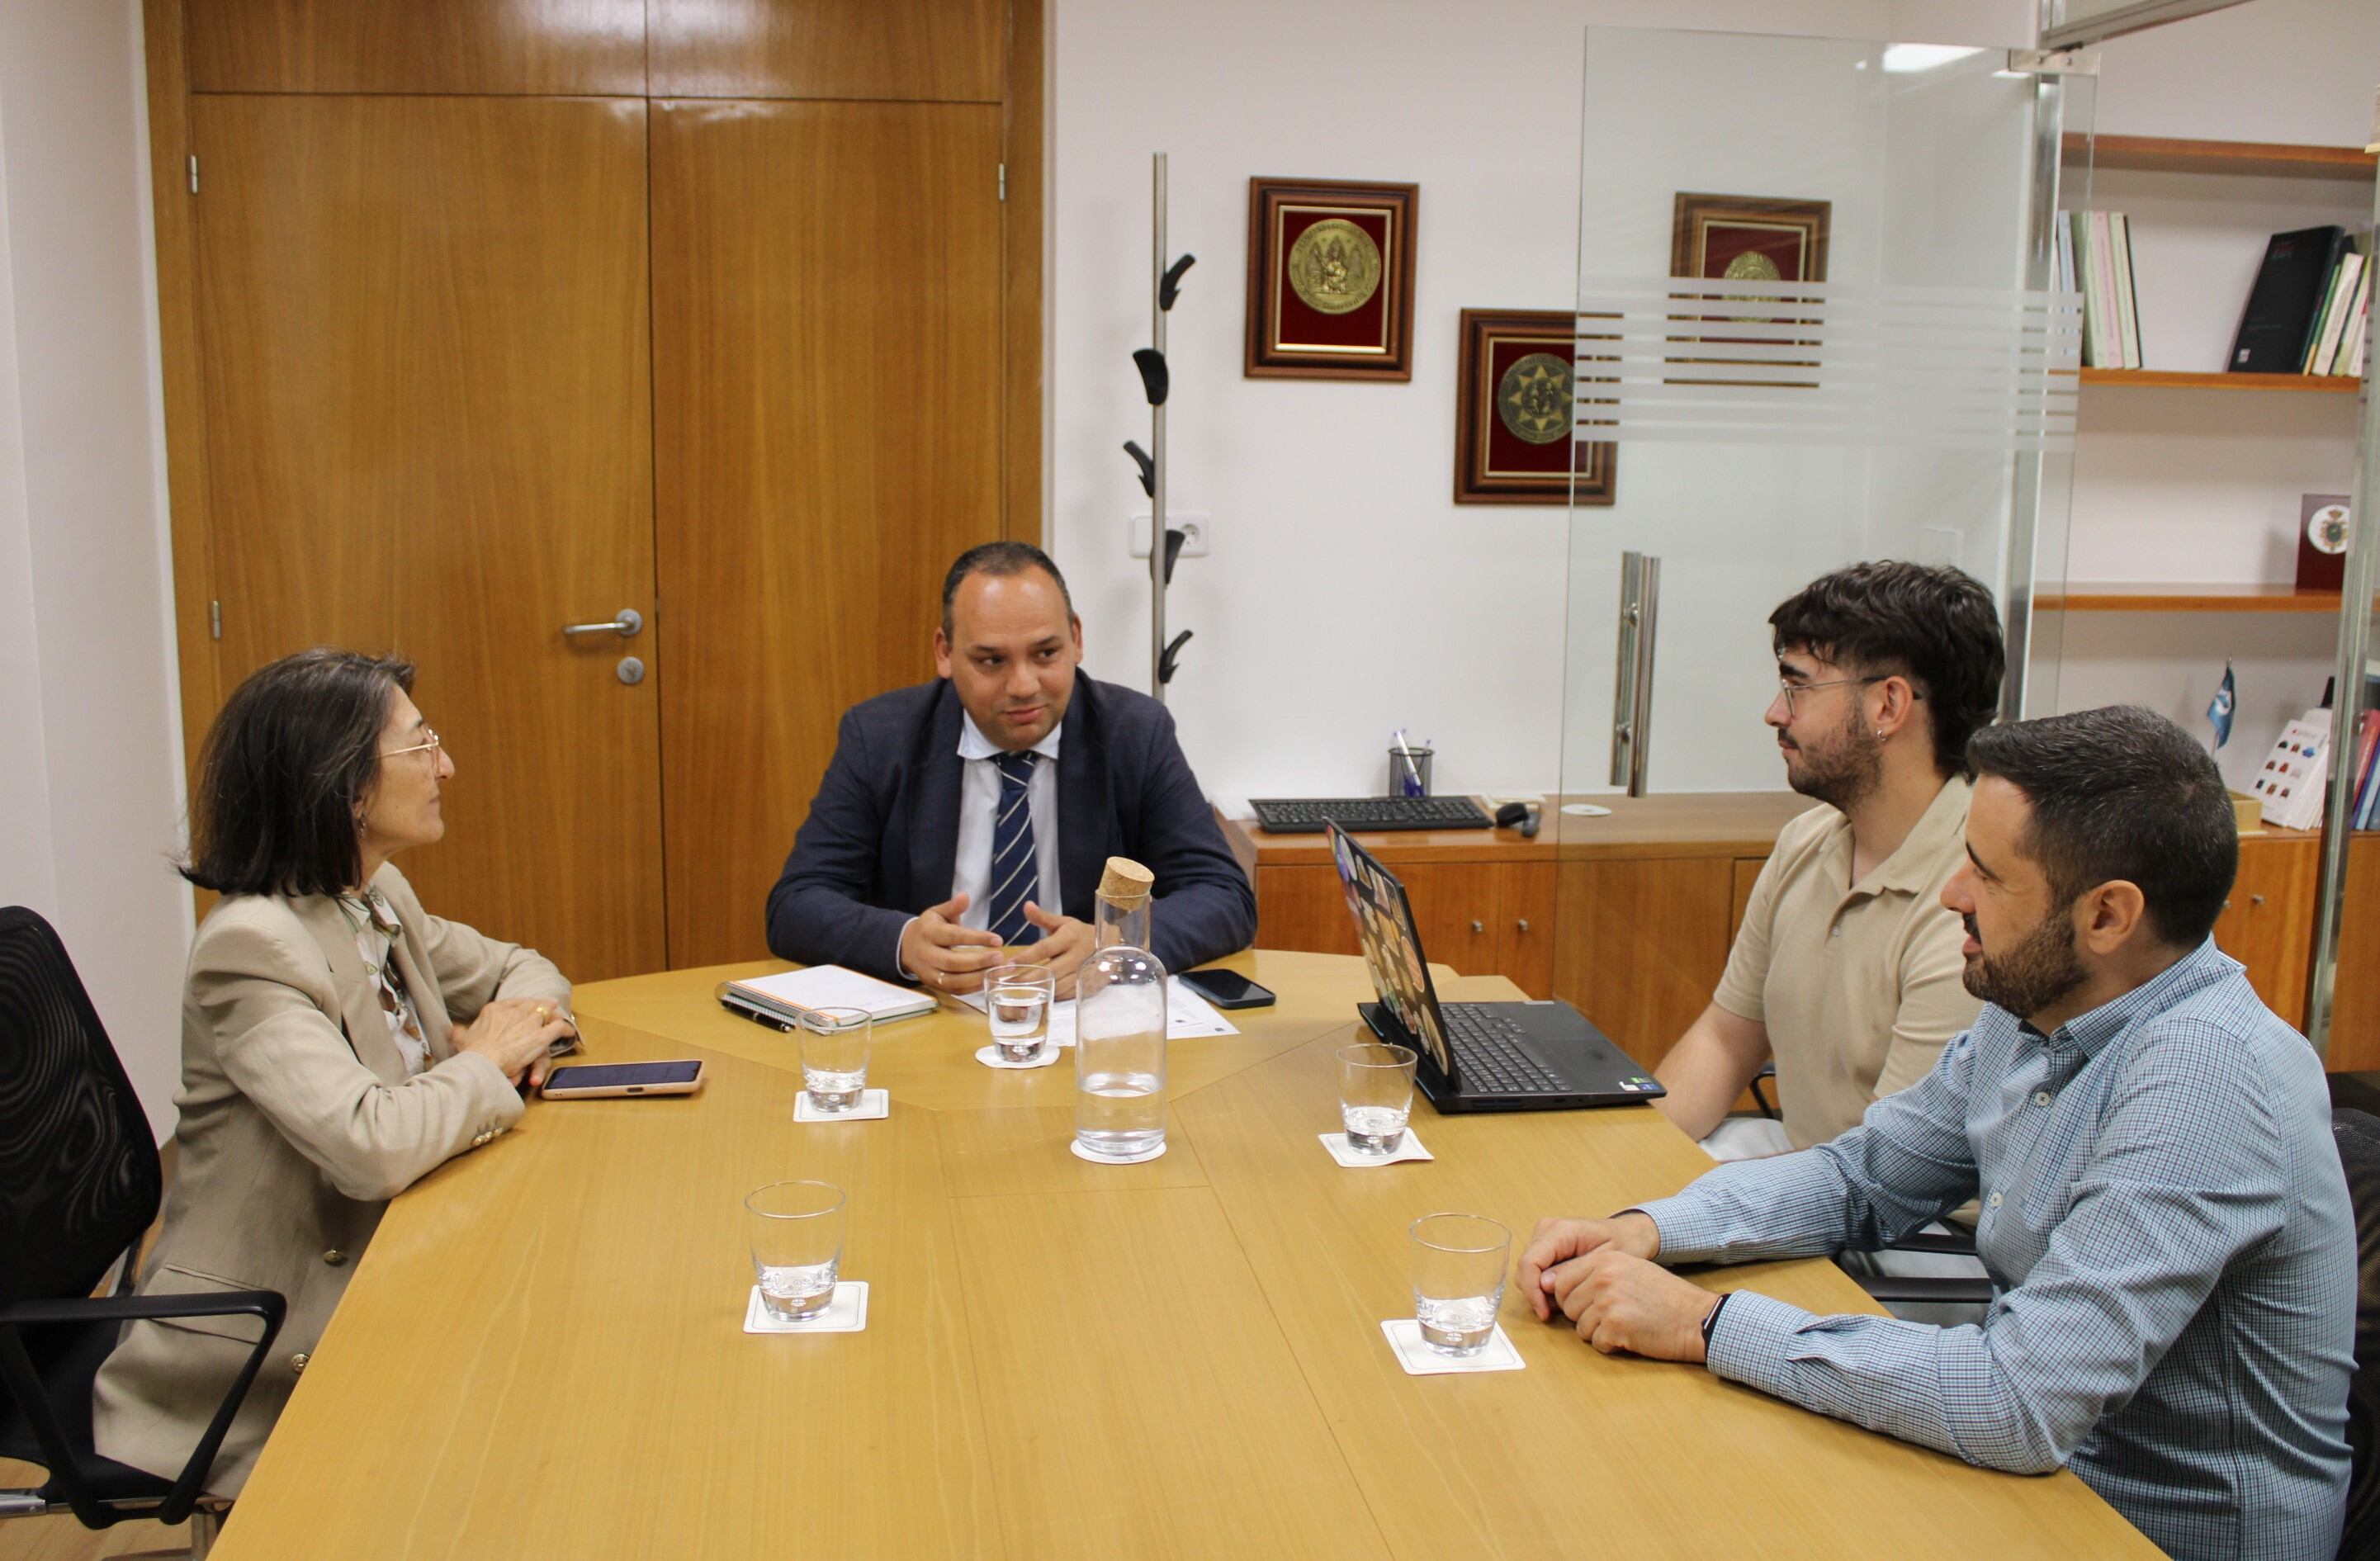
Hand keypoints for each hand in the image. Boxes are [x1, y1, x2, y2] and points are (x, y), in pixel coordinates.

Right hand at [452, 999, 575, 1087]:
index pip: (511, 1003)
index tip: (523, 1006)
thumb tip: (452, 1030)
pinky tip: (569, 1032)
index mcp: (494, 1011)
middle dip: (539, 1004)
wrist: (483, 1062)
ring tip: (559, 1014)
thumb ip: (459, 1033)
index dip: (520, 1004)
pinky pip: (558, 1028)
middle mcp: (514, 1012)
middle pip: (530, 1004)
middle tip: (548, 1004)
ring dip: (553, 1013)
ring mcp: (529, 1022)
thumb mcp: (462, 1040)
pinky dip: (565, 1029)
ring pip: (546, 1011)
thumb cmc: (471, 1053)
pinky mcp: (541, 1036)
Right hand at [899, 894, 1004, 994]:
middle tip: (1000, 958)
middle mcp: (926, 955)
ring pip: (954, 980)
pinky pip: (954, 990)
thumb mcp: (937, 913)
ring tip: (998, 970)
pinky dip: (972, 988)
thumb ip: (953, 907)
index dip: (976, 939)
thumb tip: (965, 896)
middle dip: (979, 961)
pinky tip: (988, 980)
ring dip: (978, 977)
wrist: (907, 947)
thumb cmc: (929, 927)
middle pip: (953, 962)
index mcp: (928, 933)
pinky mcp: (934, 985)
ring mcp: (929, 973)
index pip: (954, 936)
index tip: (998, 939)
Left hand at [1012, 903, 1095, 995]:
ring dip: (1036, 990)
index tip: (1008, 964)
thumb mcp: (1064, 923)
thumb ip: (1043, 917)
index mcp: (1070, 937)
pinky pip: (1065, 994)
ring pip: (1056, 986)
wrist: (1110, 946)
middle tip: (1006, 983)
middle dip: (1026, 979)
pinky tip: (1035, 997)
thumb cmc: (1080, 934)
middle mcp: (1077, 956)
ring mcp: (1083, 973)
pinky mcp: (1087, 986)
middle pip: (1049, 971)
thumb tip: (1026, 906)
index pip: (1044, 948)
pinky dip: (1050, 996)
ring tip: (1016, 993)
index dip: (1026, 957)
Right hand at [1517, 1213, 1660, 1320]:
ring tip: (1568, 1302)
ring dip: (1541, 1293)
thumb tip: (1544, 1285)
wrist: (1629, 1234)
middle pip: (1525, 1269)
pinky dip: (1545, 1289)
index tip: (1544, 1312)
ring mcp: (1543, 1238)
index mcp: (1559, 1230)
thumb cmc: (1623, 1244)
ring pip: (1527, 1273)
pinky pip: (1535, 1272)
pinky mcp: (1545, 1248)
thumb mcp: (1604, 1261)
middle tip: (1561, 1311)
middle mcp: (1545, 1231)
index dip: (1532, 1290)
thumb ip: (1574, 1271)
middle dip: (1537, 1294)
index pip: (1530, 1261)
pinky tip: (1566, 1295)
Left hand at [1545, 1247, 1721, 1363]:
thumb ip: (1597, 1273)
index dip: (1571, 1298)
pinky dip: (1611, 1345)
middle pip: (1568, 1305)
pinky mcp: (1615, 1325)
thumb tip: (1556, 1285)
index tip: (1586, 1306)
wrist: (1696, 1317)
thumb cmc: (1666, 1297)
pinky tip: (1631, 1336)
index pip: (1562, 1280)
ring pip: (1579, 1326)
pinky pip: (1596, 1342)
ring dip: (1598, 1332)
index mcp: (1606, 1259)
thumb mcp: (1631, 1269)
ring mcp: (1608, 1301)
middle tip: (1611, 1318)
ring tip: (1624, 1325)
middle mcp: (1604, 1276)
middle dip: (1583, 1316)